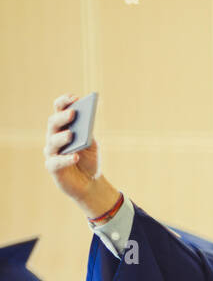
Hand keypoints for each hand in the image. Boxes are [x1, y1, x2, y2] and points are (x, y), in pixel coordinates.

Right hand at [44, 94, 117, 218]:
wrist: (90, 183)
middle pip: (53, 123)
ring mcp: (51, 152)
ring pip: (52, 141)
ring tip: (71, 134)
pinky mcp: (52, 168)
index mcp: (63, 127)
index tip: (74, 97)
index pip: (59, 110)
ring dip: (62, 137)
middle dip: (62, 117)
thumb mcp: (92, 145)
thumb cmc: (89, 160)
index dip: (64, 102)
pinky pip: (57, 162)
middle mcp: (53, 137)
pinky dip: (66, 159)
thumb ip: (88, 134)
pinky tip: (76, 156)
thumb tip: (86, 123)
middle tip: (73, 113)